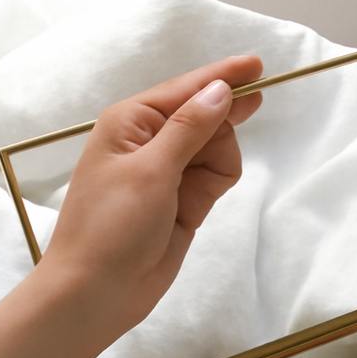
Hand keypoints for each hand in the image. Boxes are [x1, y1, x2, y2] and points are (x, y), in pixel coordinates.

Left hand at [41, 54, 262, 355]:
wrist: (98, 292)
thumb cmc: (112, 226)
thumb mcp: (150, 171)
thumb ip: (190, 128)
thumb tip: (221, 90)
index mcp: (131, 123)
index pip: (185, 90)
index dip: (222, 77)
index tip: (258, 66)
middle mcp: (150, 142)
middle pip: (205, 115)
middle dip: (223, 122)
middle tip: (257, 105)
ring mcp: (169, 173)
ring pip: (217, 148)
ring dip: (218, 161)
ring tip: (196, 193)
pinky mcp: (185, 201)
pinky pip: (216, 176)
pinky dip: (217, 182)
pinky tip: (199, 203)